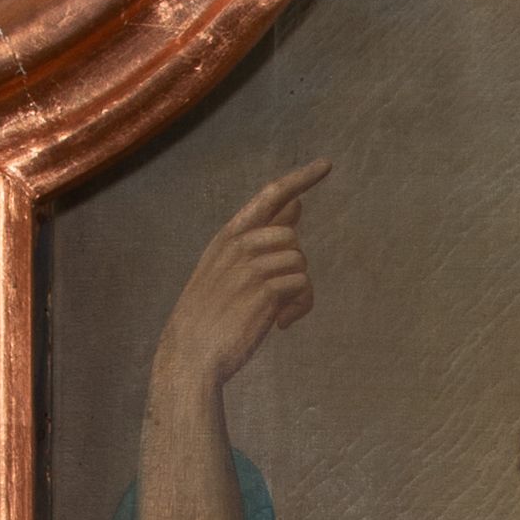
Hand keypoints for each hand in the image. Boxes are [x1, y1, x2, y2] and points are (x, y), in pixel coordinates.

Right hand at [148, 161, 329, 411]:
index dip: (300, 179)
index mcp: (227, 236)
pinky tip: (281, 325)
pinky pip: (304, 286)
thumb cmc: (212, 315)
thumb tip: (297, 204)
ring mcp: (250, 266)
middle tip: (278, 296)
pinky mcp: (265, 290)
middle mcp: (237, 244)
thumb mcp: (228, 270)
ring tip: (278, 314)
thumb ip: (262, 236)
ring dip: (298, 292)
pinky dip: (300, 309)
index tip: (326, 164)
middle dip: (293, 266)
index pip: (269, 196)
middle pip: (292, 236)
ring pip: (300, 262)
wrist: (192, 355)